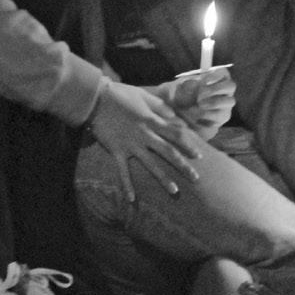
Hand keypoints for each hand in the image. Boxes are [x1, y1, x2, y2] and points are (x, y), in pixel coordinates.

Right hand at [86, 79, 200, 202]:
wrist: (95, 99)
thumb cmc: (120, 94)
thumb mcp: (143, 95)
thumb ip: (160, 106)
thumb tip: (174, 116)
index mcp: (152, 121)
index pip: (175, 135)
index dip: (189, 146)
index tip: (199, 156)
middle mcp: (145, 135)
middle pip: (169, 152)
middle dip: (183, 166)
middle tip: (196, 178)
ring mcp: (131, 145)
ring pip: (151, 164)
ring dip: (163, 178)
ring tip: (175, 191)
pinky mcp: (117, 151)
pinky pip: (123, 171)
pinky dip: (127, 186)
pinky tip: (132, 200)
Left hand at [161, 67, 234, 140]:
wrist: (180, 117)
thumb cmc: (181, 97)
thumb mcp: (179, 89)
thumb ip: (186, 84)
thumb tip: (194, 83)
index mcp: (215, 79)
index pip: (223, 72)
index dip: (216, 75)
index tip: (204, 80)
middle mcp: (223, 91)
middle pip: (231, 85)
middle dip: (216, 89)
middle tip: (201, 94)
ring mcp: (225, 105)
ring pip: (229, 101)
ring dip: (214, 102)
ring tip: (199, 104)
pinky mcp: (221, 118)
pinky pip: (221, 116)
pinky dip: (209, 115)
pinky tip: (198, 116)